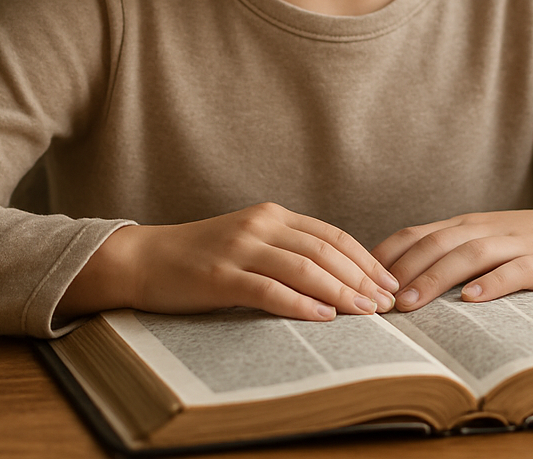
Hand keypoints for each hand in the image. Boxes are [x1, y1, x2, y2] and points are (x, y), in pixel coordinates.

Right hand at [57, 202, 398, 322]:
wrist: (143, 259)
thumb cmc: (199, 258)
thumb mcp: (248, 243)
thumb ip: (286, 252)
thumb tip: (336, 280)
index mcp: (271, 216)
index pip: (332, 236)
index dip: (365, 259)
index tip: (389, 283)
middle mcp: (260, 225)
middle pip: (325, 251)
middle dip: (361, 278)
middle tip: (387, 304)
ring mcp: (239, 248)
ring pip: (303, 268)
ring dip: (341, 292)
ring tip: (365, 312)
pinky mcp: (220, 275)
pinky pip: (268, 290)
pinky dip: (299, 303)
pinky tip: (322, 317)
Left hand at [372, 209, 532, 310]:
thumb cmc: (526, 244)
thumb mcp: (483, 240)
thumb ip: (447, 252)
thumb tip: (398, 278)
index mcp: (464, 224)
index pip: (416, 233)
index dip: (388, 254)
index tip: (361, 278)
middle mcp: (483, 229)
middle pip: (435, 244)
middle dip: (404, 271)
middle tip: (379, 300)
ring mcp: (512, 243)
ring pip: (467, 256)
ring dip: (435, 278)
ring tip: (411, 303)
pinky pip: (512, 270)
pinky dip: (490, 283)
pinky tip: (471, 299)